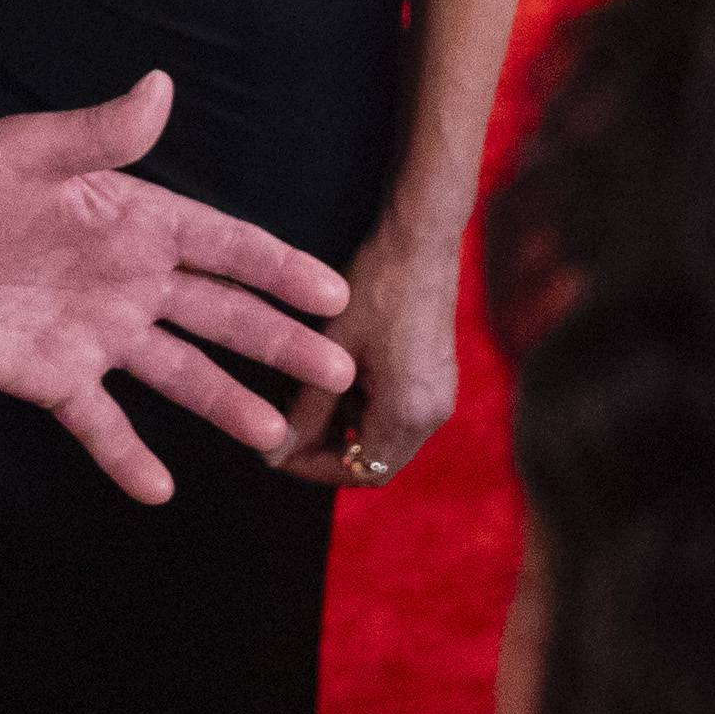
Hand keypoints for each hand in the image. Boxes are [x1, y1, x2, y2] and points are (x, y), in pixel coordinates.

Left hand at [0, 72, 354, 504]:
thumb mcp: (27, 151)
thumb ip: (98, 133)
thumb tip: (159, 87)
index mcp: (136, 221)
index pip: (224, 246)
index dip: (279, 268)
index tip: (334, 292)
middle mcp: (130, 281)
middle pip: (221, 315)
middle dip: (279, 342)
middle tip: (336, 373)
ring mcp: (96, 332)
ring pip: (177, 373)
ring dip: (224, 403)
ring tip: (272, 437)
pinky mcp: (53, 375)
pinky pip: (98, 421)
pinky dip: (125, 456)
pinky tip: (157, 490)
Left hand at [276, 212, 463, 488]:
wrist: (421, 241)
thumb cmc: (377, 288)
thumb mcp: (331, 353)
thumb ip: (305, 411)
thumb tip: (275, 456)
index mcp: (409, 413)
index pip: (360, 472)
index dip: (315, 468)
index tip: (279, 451)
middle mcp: (433, 415)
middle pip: (376, 464)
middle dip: (329, 453)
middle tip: (288, 431)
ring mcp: (439, 397)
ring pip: (385, 441)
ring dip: (345, 432)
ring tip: (307, 399)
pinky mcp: (437, 379)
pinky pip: (398, 416)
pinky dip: (365, 412)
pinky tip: (337, 380)